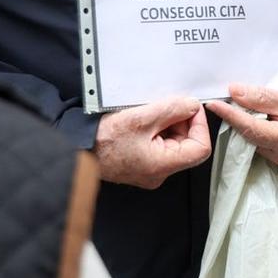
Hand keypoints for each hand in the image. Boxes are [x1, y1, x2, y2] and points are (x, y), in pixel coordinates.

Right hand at [94, 95, 210, 188]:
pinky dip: (156, 128)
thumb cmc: (103, 140)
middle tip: (166, 105)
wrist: (77, 150)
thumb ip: (171, 110)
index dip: (199, 125)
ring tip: (149, 111)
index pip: (200, 148)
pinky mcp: (142, 162)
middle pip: (187, 144)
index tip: (190, 108)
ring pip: (172, 142)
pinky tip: (143, 119)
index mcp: (163, 165)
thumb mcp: (141, 118)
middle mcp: (160, 172)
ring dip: (167, 123)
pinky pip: (158, 143)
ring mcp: (150, 168)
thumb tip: (191, 105)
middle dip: (181, 121)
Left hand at [205, 83, 277, 167]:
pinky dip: (247, 128)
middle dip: (233, 118)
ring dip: (240, 123)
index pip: (251, 128)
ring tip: (236, 107)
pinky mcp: (270, 157)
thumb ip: (261, 96)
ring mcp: (275, 158)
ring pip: (248, 139)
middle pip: (247, 135)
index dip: (231, 115)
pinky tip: (246, 117)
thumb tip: (235, 92)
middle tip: (221, 101)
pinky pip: (252, 141)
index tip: (214, 105)